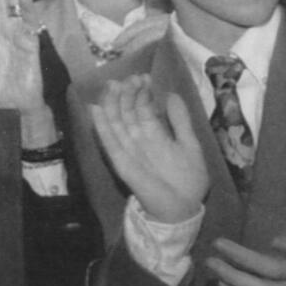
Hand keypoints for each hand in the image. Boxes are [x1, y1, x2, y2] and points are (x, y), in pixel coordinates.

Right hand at [87, 75, 209, 224]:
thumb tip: (170, 93)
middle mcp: (138, 138)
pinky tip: (95, 108)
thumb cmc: (189, 180)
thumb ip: (181, 121)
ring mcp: (128, 148)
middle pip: (127, 111)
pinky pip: (109, 142)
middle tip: (131, 78)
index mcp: (154, 134)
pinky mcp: (120, 161)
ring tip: (113, 84)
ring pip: (116, 121)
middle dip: (127, 93)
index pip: (143, 107)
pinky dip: (101, 126)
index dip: (142, 92)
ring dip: (113, 102)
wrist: (183, 208)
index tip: (144, 77)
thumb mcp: (190, 145)